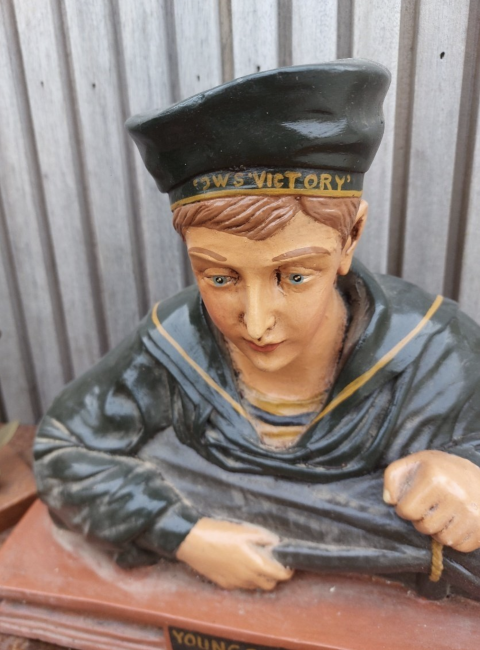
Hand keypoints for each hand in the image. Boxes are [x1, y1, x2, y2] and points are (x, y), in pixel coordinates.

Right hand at [176, 518, 293, 589]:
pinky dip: (246, 578)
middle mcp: (247, 579)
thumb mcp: (245, 530)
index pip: (281, 575)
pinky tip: (239, 564)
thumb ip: (264, 537)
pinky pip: (241, 585)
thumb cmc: (218, 533)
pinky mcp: (224, 584)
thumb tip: (277, 543)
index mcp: (256, 565)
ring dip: (260, 578)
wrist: (191, 541)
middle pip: (270, 585)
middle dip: (275, 575)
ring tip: (255, 561)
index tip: (287, 562)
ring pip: (255, 586)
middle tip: (273, 562)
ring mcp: (235, 583)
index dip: (287, 569)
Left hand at [384, 450, 479, 551]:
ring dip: (438, 531)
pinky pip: (461, 546)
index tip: (412, 502)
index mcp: (435, 477)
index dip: (405, 508)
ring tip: (441, 515)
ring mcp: (472, 512)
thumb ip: (393, 476)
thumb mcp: (415, 462)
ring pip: (443, 539)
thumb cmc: (442, 469)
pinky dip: (456, 539)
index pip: (407, 510)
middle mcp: (456, 495)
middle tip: (428, 510)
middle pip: (425, 527)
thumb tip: (389, 500)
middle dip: (421, 521)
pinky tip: (455, 524)